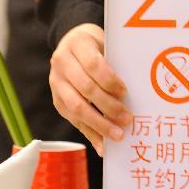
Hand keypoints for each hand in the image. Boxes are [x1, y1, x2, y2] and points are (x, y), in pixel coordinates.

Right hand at [49, 23, 131, 156]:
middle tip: (127, 119)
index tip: (125, 92)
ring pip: (76, 107)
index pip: (92, 64)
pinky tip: (103, 145)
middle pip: (85, 88)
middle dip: (108, 106)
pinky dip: (90, 134)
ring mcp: (56, 83)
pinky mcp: (56, 100)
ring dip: (99, 124)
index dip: (109, 80)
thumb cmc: (96, 45)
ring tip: (117, 135)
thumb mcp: (105, 42)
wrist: (71, 42)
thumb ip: (115, 62)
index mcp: (76, 43)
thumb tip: (132, 94)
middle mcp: (62, 63)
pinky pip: (73, 120)